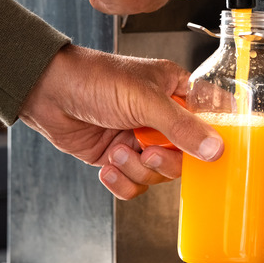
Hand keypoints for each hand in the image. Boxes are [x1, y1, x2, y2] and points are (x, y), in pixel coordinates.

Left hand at [18, 45, 223, 199]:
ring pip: (159, 173)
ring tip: (117, 152)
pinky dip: (122, 181)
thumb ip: (182, 127)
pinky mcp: (119, 157)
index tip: (214, 153)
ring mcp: (140, 139)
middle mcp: (162, 117)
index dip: (216, 137)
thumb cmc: (95, 79)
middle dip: (164, 161)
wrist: (47, 92)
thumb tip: (216, 149)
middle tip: (147, 152)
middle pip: (186, 156)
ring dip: (136, 169)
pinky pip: (135, 183)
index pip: (211, 117)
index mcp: (176, 91)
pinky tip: (107, 166)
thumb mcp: (145, 100)